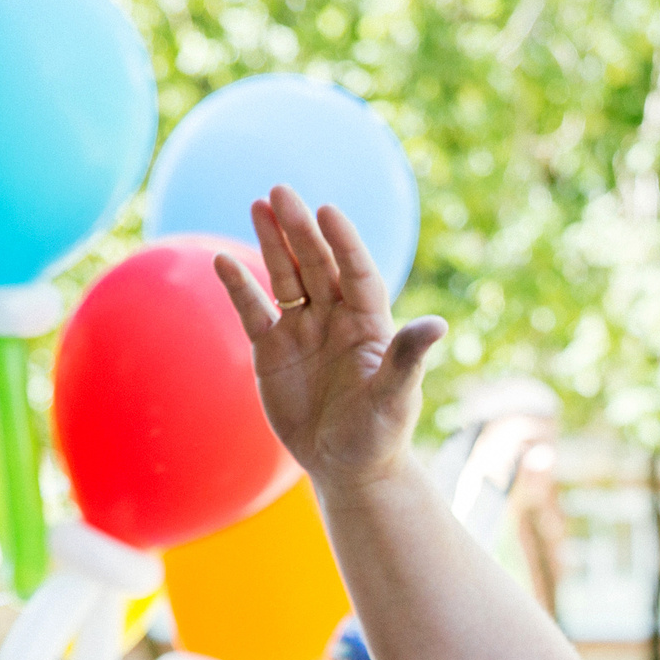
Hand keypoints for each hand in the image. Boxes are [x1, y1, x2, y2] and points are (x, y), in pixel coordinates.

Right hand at [213, 185, 448, 489]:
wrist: (348, 468)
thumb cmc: (380, 435)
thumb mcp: (395, 398)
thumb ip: (407, 359)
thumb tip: (437, 325)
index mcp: (371, 326)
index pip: (358, 273)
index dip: (345, 243)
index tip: (328, 211)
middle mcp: (336, 320)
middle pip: (318, 265)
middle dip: (300, 230)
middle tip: (281, 192)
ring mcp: (303, 331)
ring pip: (285, 278)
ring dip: (272, 244)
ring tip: (258, 205)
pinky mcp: (272, 349)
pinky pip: (254, 311)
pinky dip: (238, 288)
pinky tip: (222, 261)